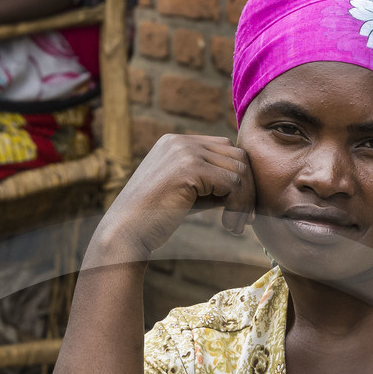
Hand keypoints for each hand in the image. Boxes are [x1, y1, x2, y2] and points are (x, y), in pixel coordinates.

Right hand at [87, 133, 255, 266]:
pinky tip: (229, 225)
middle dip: (247, 189)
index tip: (241, 209)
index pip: (224, 149)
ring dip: (244, 201)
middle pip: (236, 155)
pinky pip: (233, 183)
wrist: (125, 233)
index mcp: (175, 142)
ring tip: (236, 226)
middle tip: (244, 220)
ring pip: (239, 169)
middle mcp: (180, 140)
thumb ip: (211, 184)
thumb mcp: (186, 194)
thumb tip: (247, 187)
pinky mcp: (189, 168)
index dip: (238, 179)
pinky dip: (238, 206)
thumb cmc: (153, 220)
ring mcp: (184, 151)